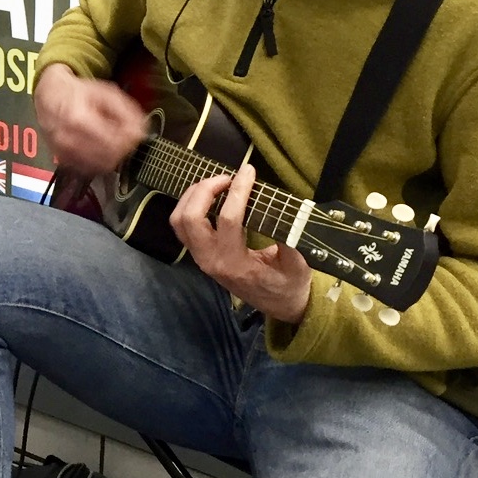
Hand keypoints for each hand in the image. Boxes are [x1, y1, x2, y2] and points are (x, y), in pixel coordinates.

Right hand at [34, 64, 148, 175]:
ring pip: (101, 166)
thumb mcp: (106, 92)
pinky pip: (91, 169)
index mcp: (78, 119)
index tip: (137, 132)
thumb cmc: (78, 93)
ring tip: (115, 141)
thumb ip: (126, 111)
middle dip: (124, 149)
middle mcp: (68, 140)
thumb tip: (141, 131)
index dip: (131, 140)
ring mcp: (64, 153)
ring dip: (114, 157)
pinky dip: (101, 162)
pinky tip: (102, 148)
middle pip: (109, 157)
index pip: (114, 142)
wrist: (50, 97)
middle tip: (128, 137)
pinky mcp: (63, 161)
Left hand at [169, 163, 311, 323]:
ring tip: (217, 183)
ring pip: (179, 221)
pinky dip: (189, 205)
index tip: (249, 171)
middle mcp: (211, 261)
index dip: (238, 190)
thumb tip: (286, 213)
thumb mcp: (298, 265)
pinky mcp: (199, 255)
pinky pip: (182, 227)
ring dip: (193, 196)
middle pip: (191, 218)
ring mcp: (201, 259)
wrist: (279, 306)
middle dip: (206, 190)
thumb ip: (290, 241)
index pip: (229, 220)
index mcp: (236, 264)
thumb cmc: (289, 284)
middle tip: (228, 177)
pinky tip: (208, 196)